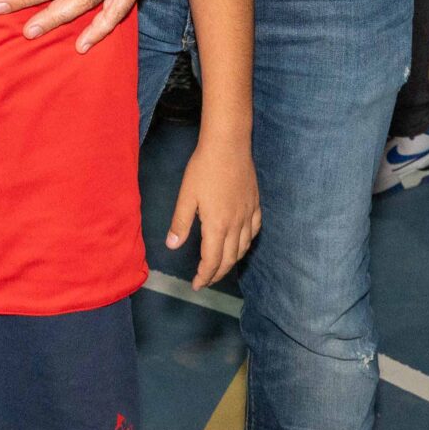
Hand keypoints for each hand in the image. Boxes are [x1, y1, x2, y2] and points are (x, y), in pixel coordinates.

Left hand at [167, 134, 261, 289]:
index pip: (212, 260)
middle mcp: (236, 224)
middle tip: (206, 280)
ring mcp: (249, 214)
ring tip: (221, 265)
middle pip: (229, 259)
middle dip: (217, 273)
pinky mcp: (256, 204)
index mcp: (217, 225)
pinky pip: (255, 230)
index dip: (204, 276)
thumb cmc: (204, 168)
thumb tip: (172, 245)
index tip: (196, 285)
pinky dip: (247, 242)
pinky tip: (241, 241)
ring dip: (232, 261)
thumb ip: (180, 222)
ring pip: (244, 247)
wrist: (229, 144)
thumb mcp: (186, 195)